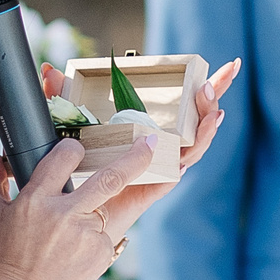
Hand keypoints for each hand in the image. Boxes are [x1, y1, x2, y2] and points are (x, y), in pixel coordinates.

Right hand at [0, 133, 155, 279]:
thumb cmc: (10, 258)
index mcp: (36, 200)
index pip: (63, 159)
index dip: (74, 149)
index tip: (80, 148)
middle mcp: (65, 214)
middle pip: (110, 177)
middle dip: (137, 156)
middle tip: (151, 141)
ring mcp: (86, 234)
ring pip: (112, 205)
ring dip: (118, 198)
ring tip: (118, 201)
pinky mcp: (101, 251)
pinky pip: (107, 231)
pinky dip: (98, 232)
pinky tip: (80, 247)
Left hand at [33, 60, 242, 239]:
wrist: (64, 216)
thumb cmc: (67, 169)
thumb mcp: (64, 124)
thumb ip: (59, 97)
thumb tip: (49, 70)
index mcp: (145, 128)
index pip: (180, 102)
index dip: (200, 83)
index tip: (221, 64)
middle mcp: (159, 145)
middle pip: (195, 116)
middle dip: (216, 92)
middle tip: (230, 69)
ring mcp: (161, 164)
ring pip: (194, 140)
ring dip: (207, 117)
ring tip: (215, 97)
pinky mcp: (157, 182)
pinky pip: (179, 165)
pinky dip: (195, 144)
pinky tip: (209, 124)